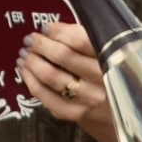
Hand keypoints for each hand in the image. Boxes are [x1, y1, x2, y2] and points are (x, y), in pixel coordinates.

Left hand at [24, 21, 122, 141]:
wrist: (116, 110)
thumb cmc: (103, 70)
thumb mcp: (102, 50)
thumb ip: (81, 36)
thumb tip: (49, 28)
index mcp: (113, 58)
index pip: (81, 40)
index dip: (57, 31)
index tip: (45, 28)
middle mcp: (104, 80)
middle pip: (63, 56)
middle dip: (40, 44)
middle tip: (30, 40)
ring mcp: (90, 99)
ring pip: (51, 76)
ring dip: (32, 61)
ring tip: (24, 53)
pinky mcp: (76, 114)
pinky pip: (46, 96)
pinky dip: (30, 80)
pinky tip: (25, 70)